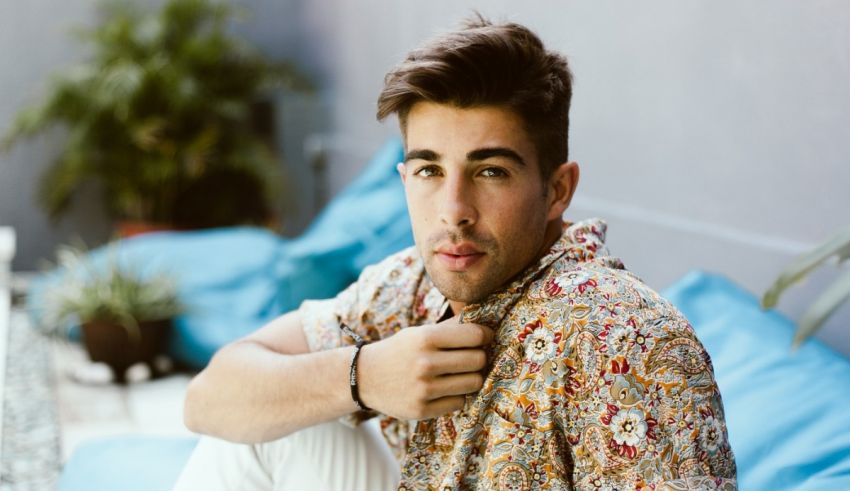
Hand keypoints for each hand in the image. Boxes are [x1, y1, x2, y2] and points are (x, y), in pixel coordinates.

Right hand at [356, 316, 493, 419]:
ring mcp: (423, 389)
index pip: (474, 335)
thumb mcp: (419, 332)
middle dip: (479, 358)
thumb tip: (485, 324)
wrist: (365, 377)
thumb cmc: (400, 351)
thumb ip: (450, 328)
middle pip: (478, 360)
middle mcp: (425, 363)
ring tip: (460, 374)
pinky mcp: (422, 409)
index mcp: (425, 338)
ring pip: (473, 383)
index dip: (485, 336)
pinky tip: (444, 389)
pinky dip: (456, 396)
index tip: (485, 337)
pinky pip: (459, 403)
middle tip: (472, 357)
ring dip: (471, 378)